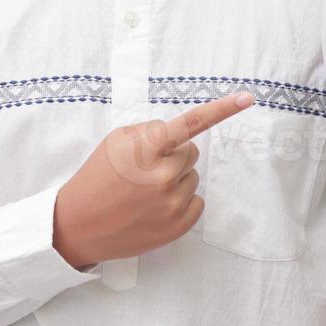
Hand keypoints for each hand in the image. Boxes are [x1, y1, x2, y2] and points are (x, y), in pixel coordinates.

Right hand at [52, 90, 255, 267]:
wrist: (78, 226)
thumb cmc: (97, 178)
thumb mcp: (116, 141)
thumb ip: (150, 131)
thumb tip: (179, 134)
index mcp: (147, 149)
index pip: (191, 123)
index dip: (221, 109)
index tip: (247, 98)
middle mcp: (164, 175)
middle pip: (191, 152)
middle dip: (173, 156)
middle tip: (144, 170)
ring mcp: (173, 203)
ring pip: (193, 176)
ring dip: (175, 179)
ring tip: (144, 192)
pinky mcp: (178, 226)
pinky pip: (197, 201)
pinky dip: (180, 201)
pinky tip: (155, 207)